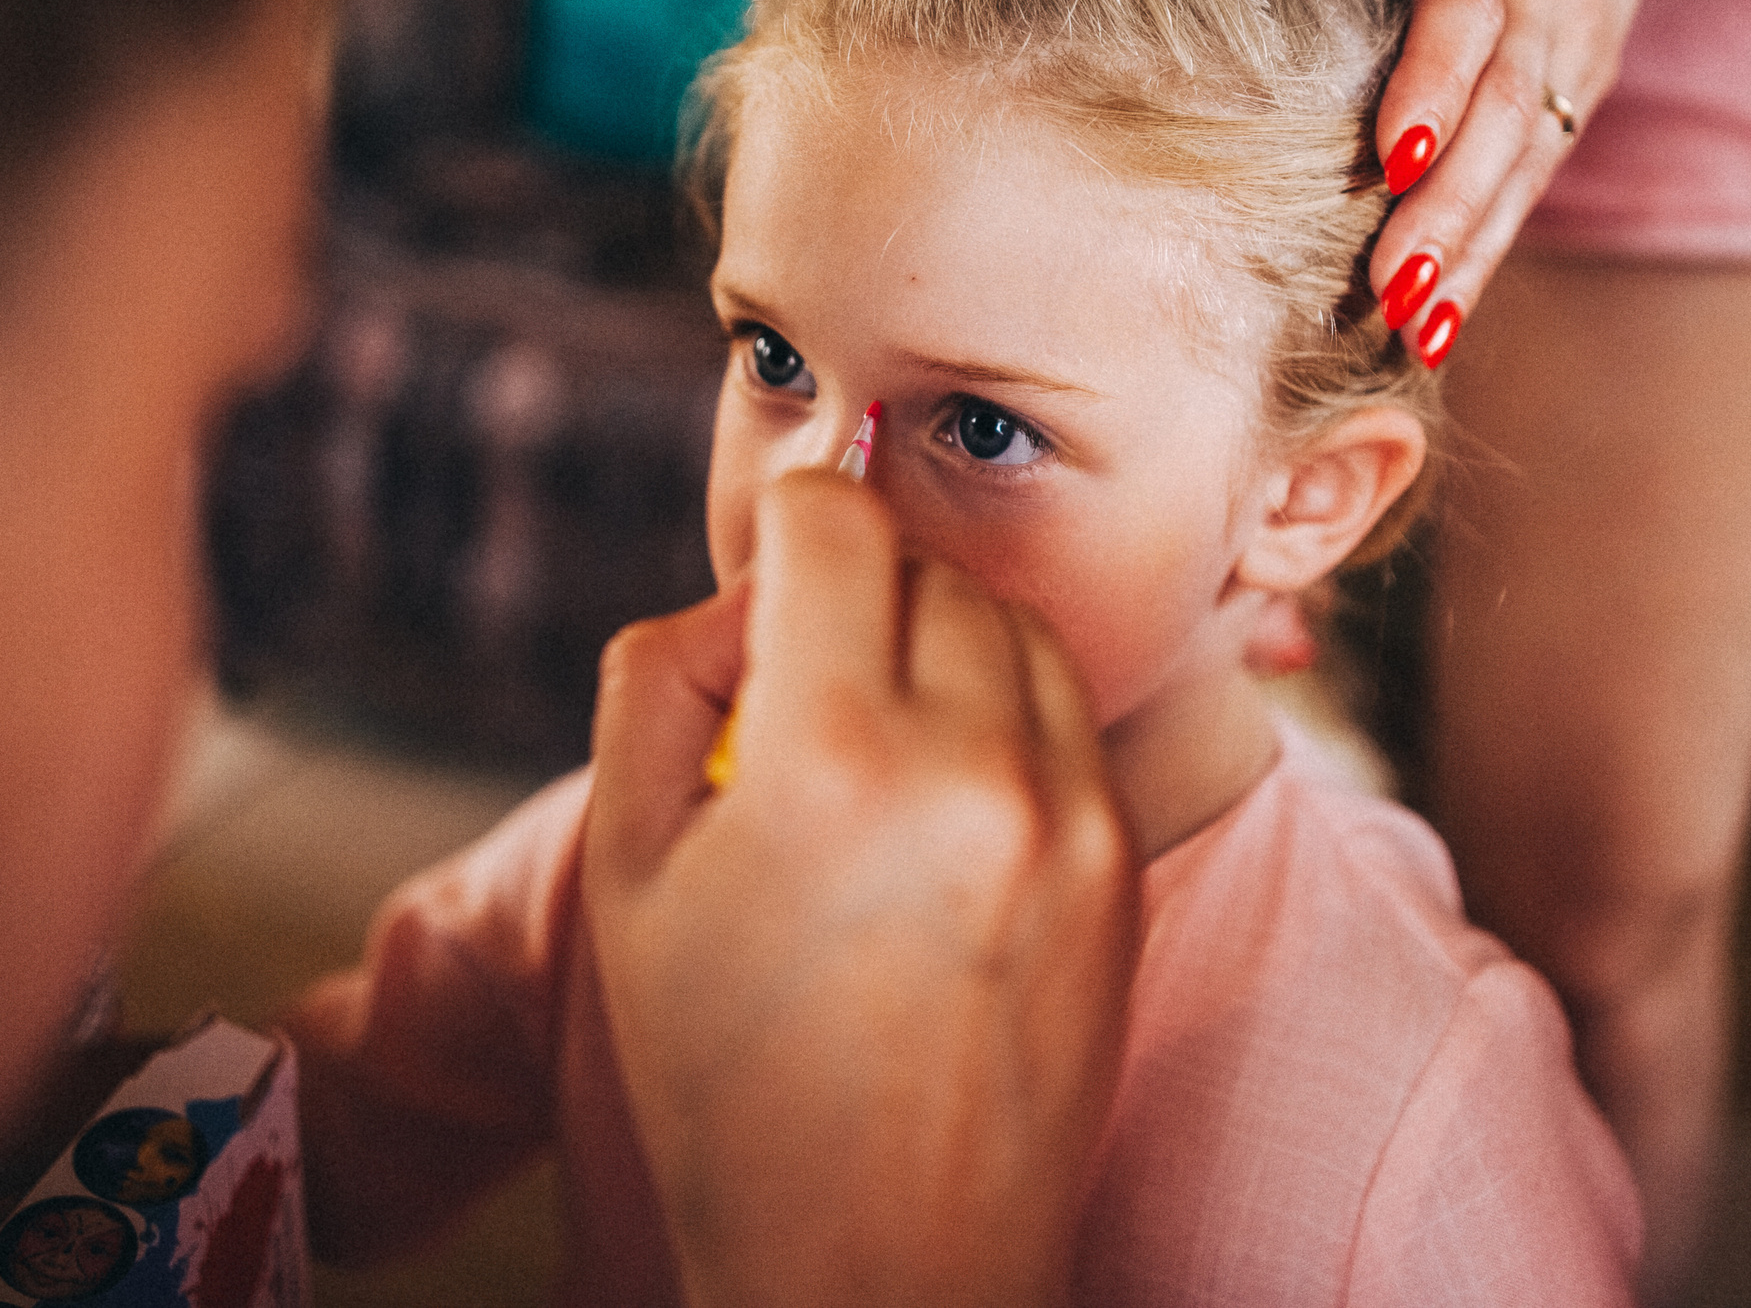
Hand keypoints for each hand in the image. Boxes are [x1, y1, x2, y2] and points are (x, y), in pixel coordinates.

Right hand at [582, 472, 1136, 1307]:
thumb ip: (662, 678)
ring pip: (1008, 623)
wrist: (885, 1260)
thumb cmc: (730, 1075)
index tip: (770, 578)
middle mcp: (975, 765)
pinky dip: (1003, 717)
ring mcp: (1070, 813)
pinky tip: (945, 810)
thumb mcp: (629, 869)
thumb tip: (745, 592)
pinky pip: (1063, 712)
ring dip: (939, 644)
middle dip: (857, 593)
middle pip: (925, 561)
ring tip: (877, 753)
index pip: (837, 517)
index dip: (787, 523)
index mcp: (833, 758)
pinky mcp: (1121, 859)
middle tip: (804, 693)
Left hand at [1268, 0, 1728, 366]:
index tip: (1393, 157)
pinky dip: (1494, 245)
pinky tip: (1447, 313)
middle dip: (1451, 207)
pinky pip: (1537, 173)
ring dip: (1474, 246)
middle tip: (1394, 290)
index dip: (1436, 81)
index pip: (1464, 5)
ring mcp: (1569, 39)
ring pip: (1526, 156)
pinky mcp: (1582, 81)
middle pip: (1503, 107)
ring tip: (1419, 325)